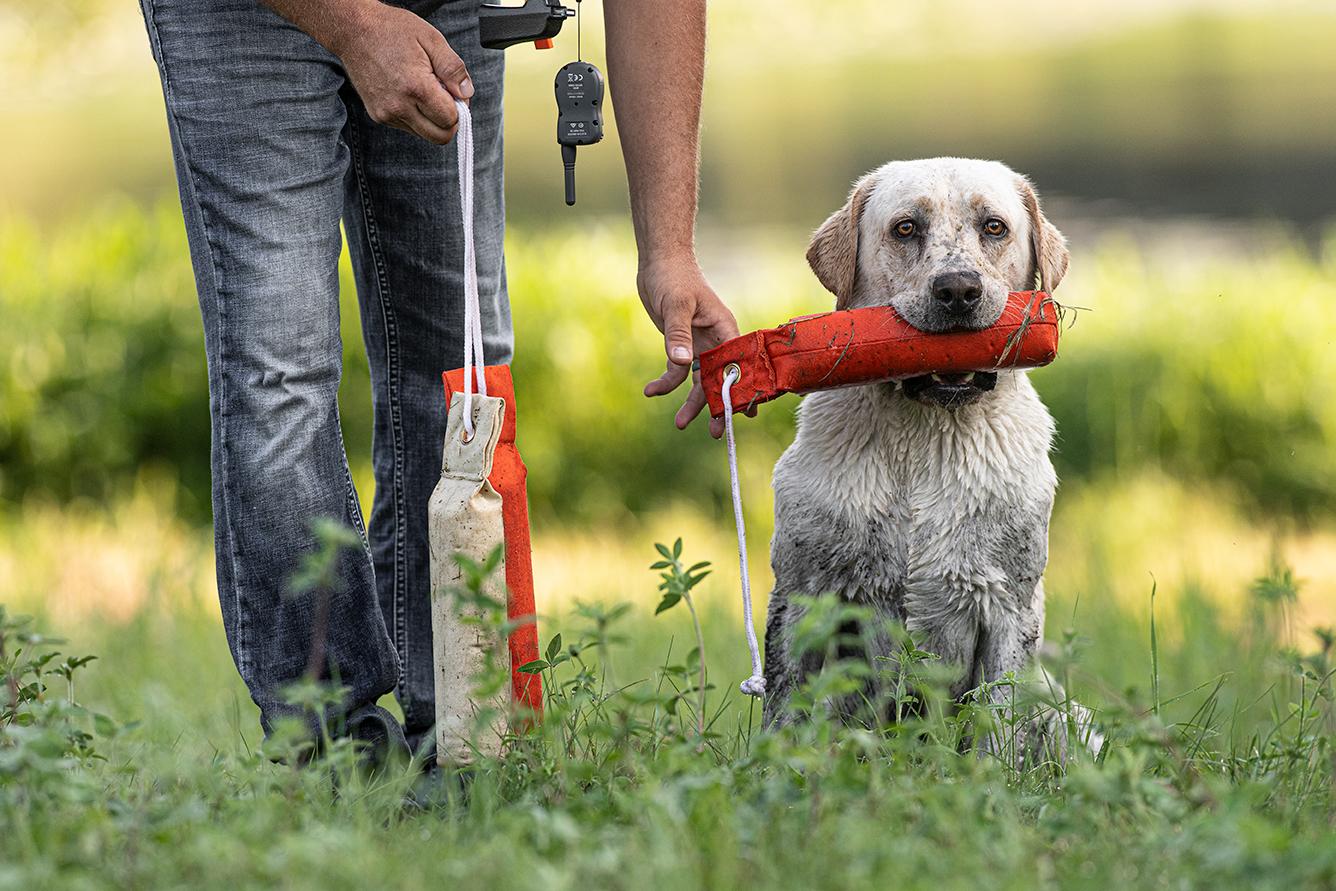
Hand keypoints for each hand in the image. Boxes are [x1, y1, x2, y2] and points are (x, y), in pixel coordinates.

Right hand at [332, 4, 471, 143]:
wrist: (354, 30)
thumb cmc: (392, 30)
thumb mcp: (431, 39)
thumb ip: (453, 69)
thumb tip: (466, 94)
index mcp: (415, 87)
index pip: (450, 120)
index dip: (459, 107)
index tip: (453, 91)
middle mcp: (399, 107)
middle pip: (439, 137)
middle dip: (448, 120)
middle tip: (443, 96)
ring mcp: (386, 114)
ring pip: (424, 134)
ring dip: (431, 119)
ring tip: (423, 91)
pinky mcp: (378, 117)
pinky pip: (408, 127)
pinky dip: (416, 116)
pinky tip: (408, 93)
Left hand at [638, 254, 742, 437]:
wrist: (660, 263)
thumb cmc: (674, 277)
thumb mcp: (675, 305)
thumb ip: (678, 334)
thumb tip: (682, 363)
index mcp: (725, 329)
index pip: (737, 365)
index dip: (741, 389)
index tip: (743, 414)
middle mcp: (716, 340)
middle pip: (720, 379)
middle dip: (717, 405)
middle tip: (717, 433)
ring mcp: (700, 344)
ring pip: (699, 381)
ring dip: (692, 402)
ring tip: (680, 425)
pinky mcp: (682, 345)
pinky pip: (677, 371)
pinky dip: (665, 382)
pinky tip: (650, 391)